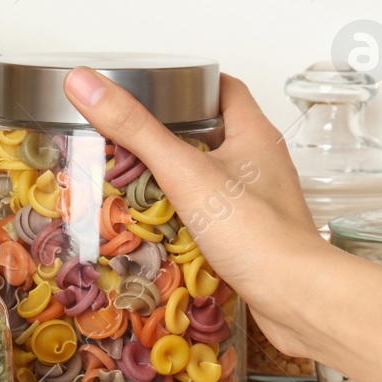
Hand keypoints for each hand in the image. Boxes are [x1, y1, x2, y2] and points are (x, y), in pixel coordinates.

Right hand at [63, 67, 336, 356]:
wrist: (296, 298)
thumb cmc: (253, 232)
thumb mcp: (184, 172)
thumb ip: (136, 130)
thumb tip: (85, 84)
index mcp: (255, 134)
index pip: (225, 88)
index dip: (192, 83)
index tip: (155, 89)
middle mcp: (265, 163)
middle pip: (217, 131)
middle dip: (176, 132)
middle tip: (133, 137)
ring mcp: (263, 201)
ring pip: (216, 176)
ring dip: (181, 177)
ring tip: (136, 180)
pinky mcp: (257, 236)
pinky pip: (219, 214)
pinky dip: (191, 215)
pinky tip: (162, 226)